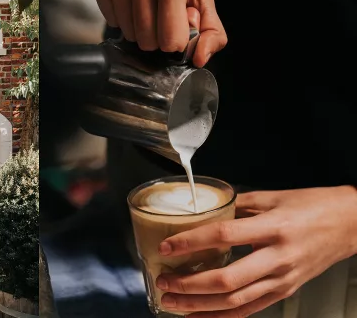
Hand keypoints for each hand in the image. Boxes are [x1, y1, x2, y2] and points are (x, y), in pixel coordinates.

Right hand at [89, 0, 226, 67]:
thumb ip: (211, 30)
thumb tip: (200, 59)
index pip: (170, 41)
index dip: (176, 38)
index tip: (178, 22)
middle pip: (146, 41)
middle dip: (158, 34)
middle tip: (163, 11)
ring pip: (127, 32)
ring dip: (139, 25)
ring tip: (148, 2)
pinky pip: (110, 18)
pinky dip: (123, 14)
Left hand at [155, 186, 356, 316]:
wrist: (350, 224)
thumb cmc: (313, 206)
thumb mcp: (273, 197)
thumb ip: (237, 205)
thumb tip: (205, 208)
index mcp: (273, 227)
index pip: (223, 236)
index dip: (191, 242)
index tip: (167, 246)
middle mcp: (278, 257)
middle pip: (227, 279)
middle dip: (189, 284)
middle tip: (165, 281)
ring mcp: (282, 279)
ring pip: (235, 301)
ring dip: (199, 305)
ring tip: (173, 301)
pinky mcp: (285, 291)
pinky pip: (250, 309)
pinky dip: (222, 316)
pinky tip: (200, 315)